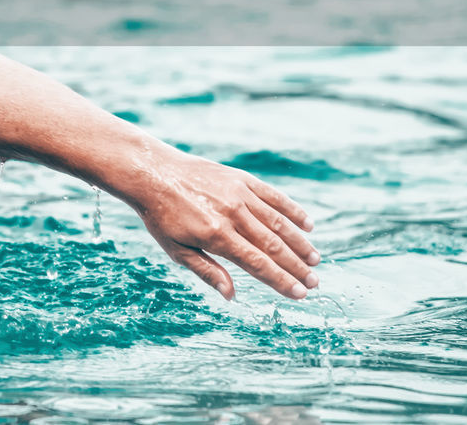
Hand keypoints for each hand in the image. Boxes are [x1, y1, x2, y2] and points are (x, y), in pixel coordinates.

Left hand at [130, 147, 318, 299]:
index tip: (300, 293)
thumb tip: (231, 295)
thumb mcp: (176, 249)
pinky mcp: (240, 178)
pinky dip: (292, 210)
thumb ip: (206, 271)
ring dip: (299, 242)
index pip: (258, 264)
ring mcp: (238, 193)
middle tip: (315, 282)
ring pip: (278, 222)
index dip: (281, 280)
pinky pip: (273, 196)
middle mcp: (232, 214)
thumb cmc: (161, 215)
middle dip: (296, 266)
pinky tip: (308, 224)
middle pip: (273, 245)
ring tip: (315, 259)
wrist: (152, 172)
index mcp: (216, 235)